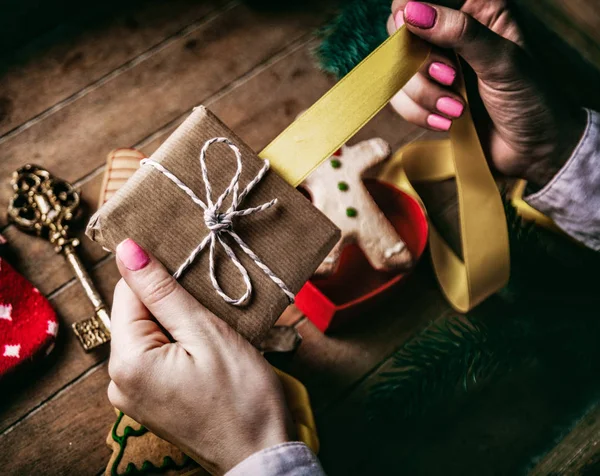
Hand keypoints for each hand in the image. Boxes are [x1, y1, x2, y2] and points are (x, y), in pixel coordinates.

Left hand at [107, 239, 292, 474]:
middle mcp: (118, 379)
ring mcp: (131, 393)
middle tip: (211, 313)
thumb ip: (163, 291)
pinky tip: (206, 353)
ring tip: (212, 336)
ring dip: (178, 324)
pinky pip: (155, 356)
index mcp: (127, 361)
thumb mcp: (206, 333)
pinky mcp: (147, 400)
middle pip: (137, 314)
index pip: (129, 292)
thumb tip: (127, 250)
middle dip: (172, 304)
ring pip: (149, 333)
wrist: (261, 452)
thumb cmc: (242, 396)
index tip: (196, 283)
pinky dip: (178, 345)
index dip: (163, 278)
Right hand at [387, 0, 585, 187]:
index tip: (414, 35)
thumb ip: (459, 32)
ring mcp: (435, 67)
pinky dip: (418, 114)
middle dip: (420, 64)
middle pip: (400, 35)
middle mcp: (450, 34)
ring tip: (457, 109)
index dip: (409, 16)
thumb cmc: (531, 99)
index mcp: (475, 9)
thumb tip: (412, 11)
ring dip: (423, 95)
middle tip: (451, 78)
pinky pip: (399, 100)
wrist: (533, 149)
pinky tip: (447, 122)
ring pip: (397, 71)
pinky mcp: (426, 97)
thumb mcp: (501, 61)